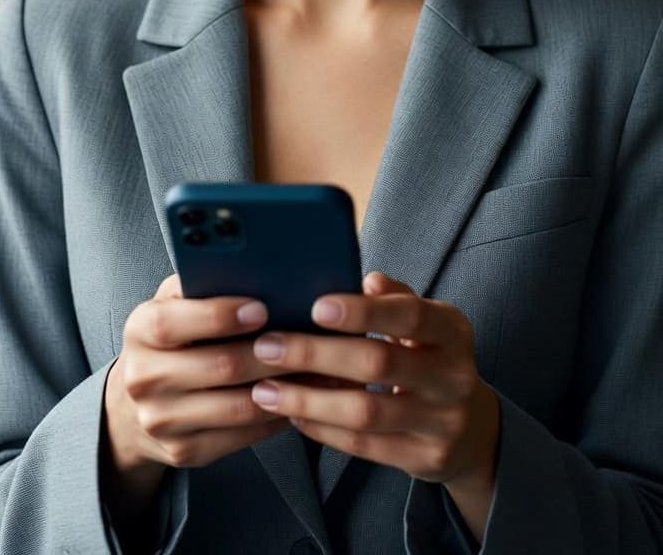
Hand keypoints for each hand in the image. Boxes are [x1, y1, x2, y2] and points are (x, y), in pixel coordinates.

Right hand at [106, 272, 290, 472]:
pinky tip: (297, 398)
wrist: (135, 406)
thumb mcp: (174, 303)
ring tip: (313, 368)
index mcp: (139, 331)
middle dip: (270, 352)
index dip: (220, 315)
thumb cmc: (171, 339)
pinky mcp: (185, 451)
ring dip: (283, 387)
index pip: (174, 322)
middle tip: (306, 339)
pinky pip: (243, 436)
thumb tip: (255, 271)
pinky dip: (276, 416)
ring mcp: (162, 420)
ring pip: (238, 406)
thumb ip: (202, 284)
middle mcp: (144, 378)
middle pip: (219, 366)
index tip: (261, 307)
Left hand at [249, 270, 500, 489]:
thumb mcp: (426, 324)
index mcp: (452, 330)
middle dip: (317, 354)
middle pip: (379, 363)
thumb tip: (366, 279)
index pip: (410, 315)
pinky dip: (322, 429)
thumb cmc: (430, 359)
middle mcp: (454, 375)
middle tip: (267, 347)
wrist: (472, 429)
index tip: (316, 307)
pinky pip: (364, 445)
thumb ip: (396, 299)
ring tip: (265, 389)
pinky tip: (292, 415)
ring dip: (309, 400)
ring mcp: (443, 421)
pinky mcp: (425, 458)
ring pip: (366, 411)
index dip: (364, 312)